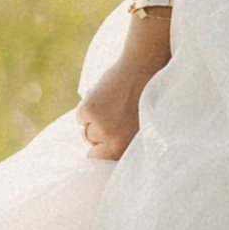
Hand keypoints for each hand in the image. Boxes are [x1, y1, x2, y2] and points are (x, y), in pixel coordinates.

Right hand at [79, 11, 171, 159]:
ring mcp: (101, 129)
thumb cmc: (147, 94)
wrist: (145, 66)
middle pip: (92, 147)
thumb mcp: (141, 126)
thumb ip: (125, 141)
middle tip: (113, 116)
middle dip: (97, 135)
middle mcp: (114, 144)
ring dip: (93, 119)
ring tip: (112, 103)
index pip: (103, 163)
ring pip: (85, 132)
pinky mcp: (89, 112)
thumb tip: (103, 150)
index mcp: (129, 149)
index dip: (102, 152)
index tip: (102, 146)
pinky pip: (80, 116)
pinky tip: (104, 94)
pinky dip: (88, 105)